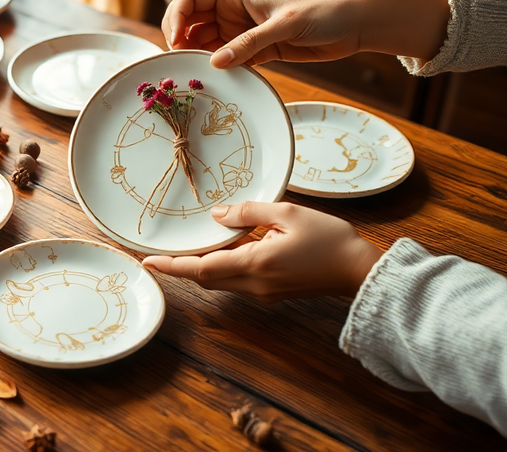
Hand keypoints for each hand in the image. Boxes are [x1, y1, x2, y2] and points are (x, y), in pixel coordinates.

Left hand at [142, 202, 382, 302]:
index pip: (201, 269)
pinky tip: (222, 250)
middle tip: (157, 255)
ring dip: (200, 268)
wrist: (359, 270)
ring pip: (219, 282)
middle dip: (180, 268)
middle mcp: (254, 284)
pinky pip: (236, 282)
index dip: (172, 267)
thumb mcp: (287, 213)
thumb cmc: (329, 239)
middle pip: (205, 279)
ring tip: (183, 251)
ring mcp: (262, 292)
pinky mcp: (271, 293)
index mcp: (255, 264)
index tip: (147, 263)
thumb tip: (217, 215)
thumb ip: (248, 212)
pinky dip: (221, 268)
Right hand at [161, 0, 449, 68]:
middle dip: (179, 40)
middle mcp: (233, 15)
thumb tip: (214, 62)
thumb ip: (249, 43)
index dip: (175, 17)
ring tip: (193, 75)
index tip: (175, 41)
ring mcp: (243, 35)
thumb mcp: (284, 25)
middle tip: (179, 63)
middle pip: (191, 23)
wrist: (352, 26)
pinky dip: (219, 70)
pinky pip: (227, 62)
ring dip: (196, 58)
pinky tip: (218, 81)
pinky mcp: (256, 53)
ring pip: (206, 45)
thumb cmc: (322, 13)